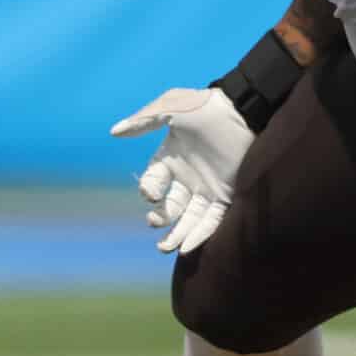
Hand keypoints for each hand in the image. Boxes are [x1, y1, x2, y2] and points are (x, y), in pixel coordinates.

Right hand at [111, 86, 254, 254]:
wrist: (241, 109)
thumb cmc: (204, 106)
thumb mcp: (171, 108)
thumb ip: (143, 121)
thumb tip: (114, 132)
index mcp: (171, 158)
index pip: (152, 182)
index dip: (148, 190)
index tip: (151, 194)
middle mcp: (188, 177)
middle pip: (169, 206)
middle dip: (160, 218)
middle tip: (154, 223)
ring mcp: (207, 187)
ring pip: (189, 218)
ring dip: (177, 235)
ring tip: (166, 248)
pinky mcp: (226, 194)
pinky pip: (212, 219)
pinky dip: (200, 234)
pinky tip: (188, 247)